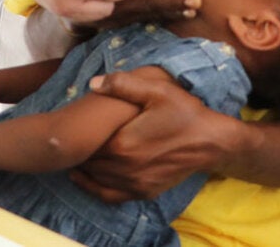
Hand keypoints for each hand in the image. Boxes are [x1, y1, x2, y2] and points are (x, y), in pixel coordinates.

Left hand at [70, 68, 221, 202]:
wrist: (211, 141)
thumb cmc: (184, 113)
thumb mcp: (155, 90)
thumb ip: (121, 84)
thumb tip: (92, 83)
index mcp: (123, 144)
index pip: (87, 144)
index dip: (76, 136)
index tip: (68, 127)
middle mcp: (125, 168)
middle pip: (90, 163)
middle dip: (79, 152)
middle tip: (69, 140)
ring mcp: (135, 183)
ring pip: (97, 181)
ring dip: (84, 170)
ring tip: (74, 157)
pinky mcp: (145, 192)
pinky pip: (111, 195)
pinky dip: (96, 189)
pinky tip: (88, 179)